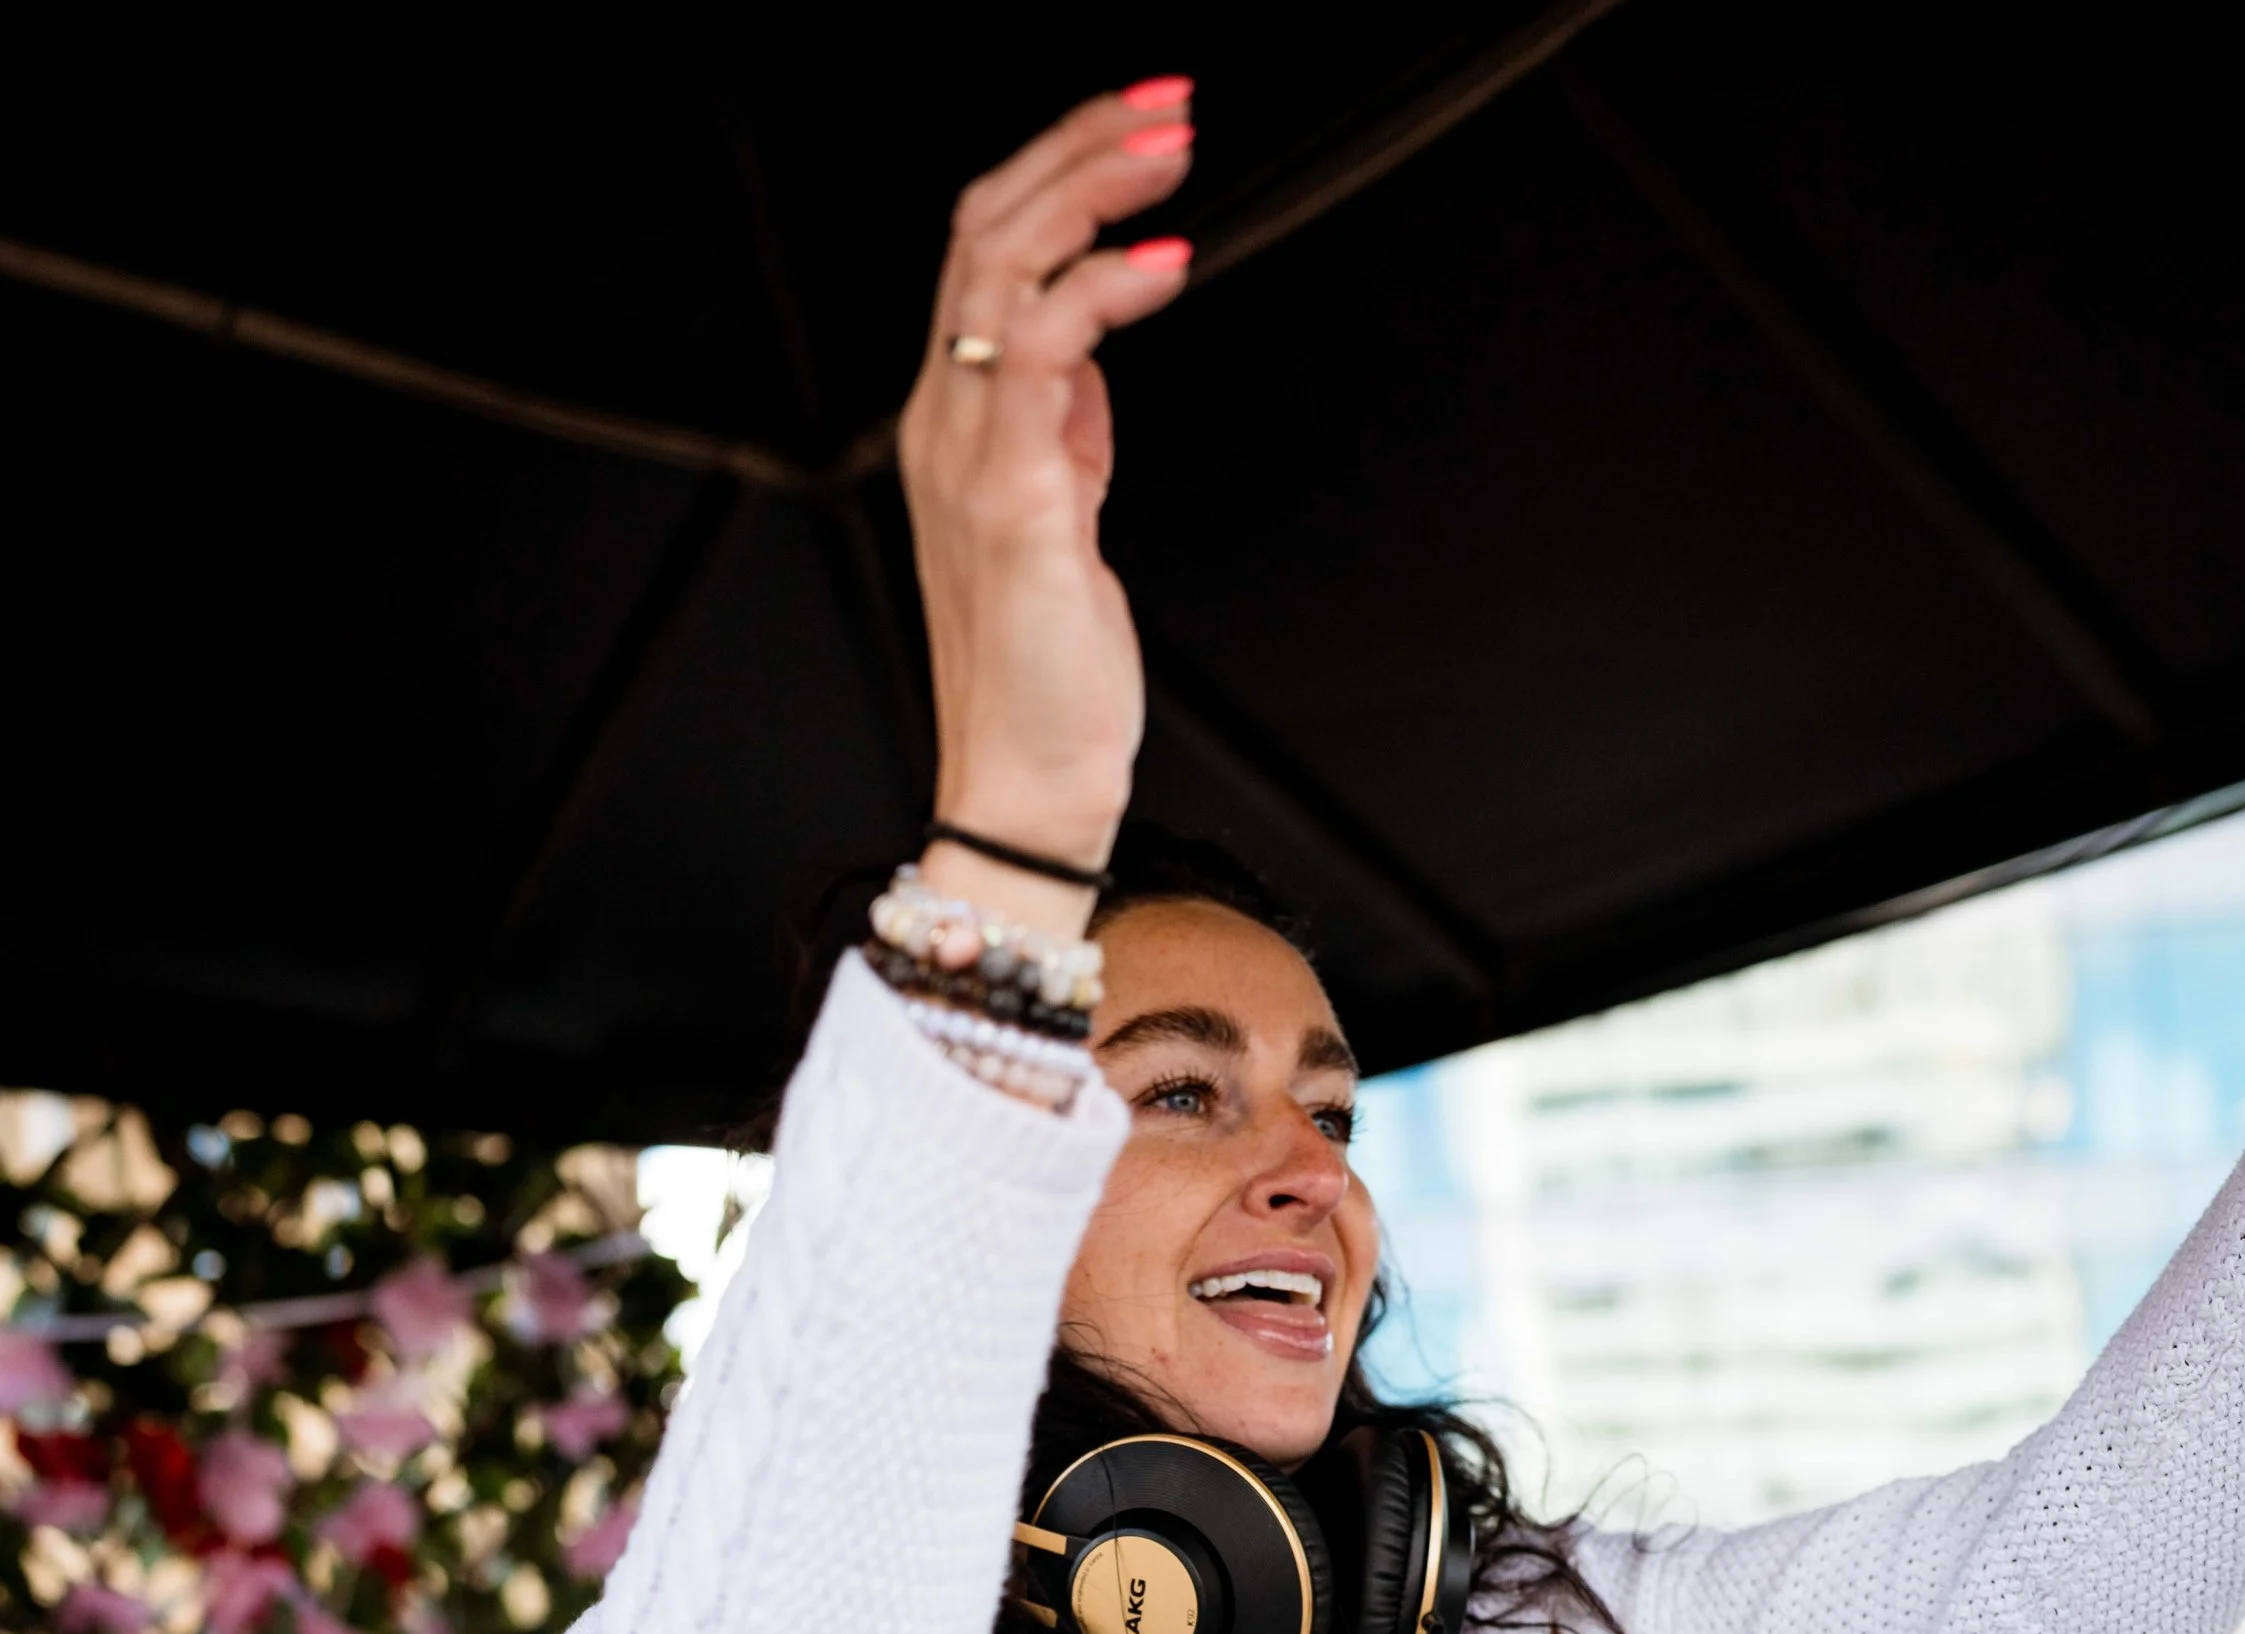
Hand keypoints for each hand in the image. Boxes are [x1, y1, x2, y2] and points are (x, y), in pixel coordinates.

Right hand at [897, 88, 1196, 933]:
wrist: (1030, 786)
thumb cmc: (1050, 678)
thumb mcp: (1064, 523)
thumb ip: (1064, 433)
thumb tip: (1089, 357)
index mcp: (955, 422)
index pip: (987, 250)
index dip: (1061, 171)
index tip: (1144, 131)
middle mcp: (944, 421)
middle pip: (986, 224)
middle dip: (1079, 144)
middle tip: (1169, 108)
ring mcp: (968, 454)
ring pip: (1001, 260)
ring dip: (1092, 188)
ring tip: (1173, 154)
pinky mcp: (1010, 496)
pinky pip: (1037, 349)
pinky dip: (1103, 290)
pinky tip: (1166, 267)